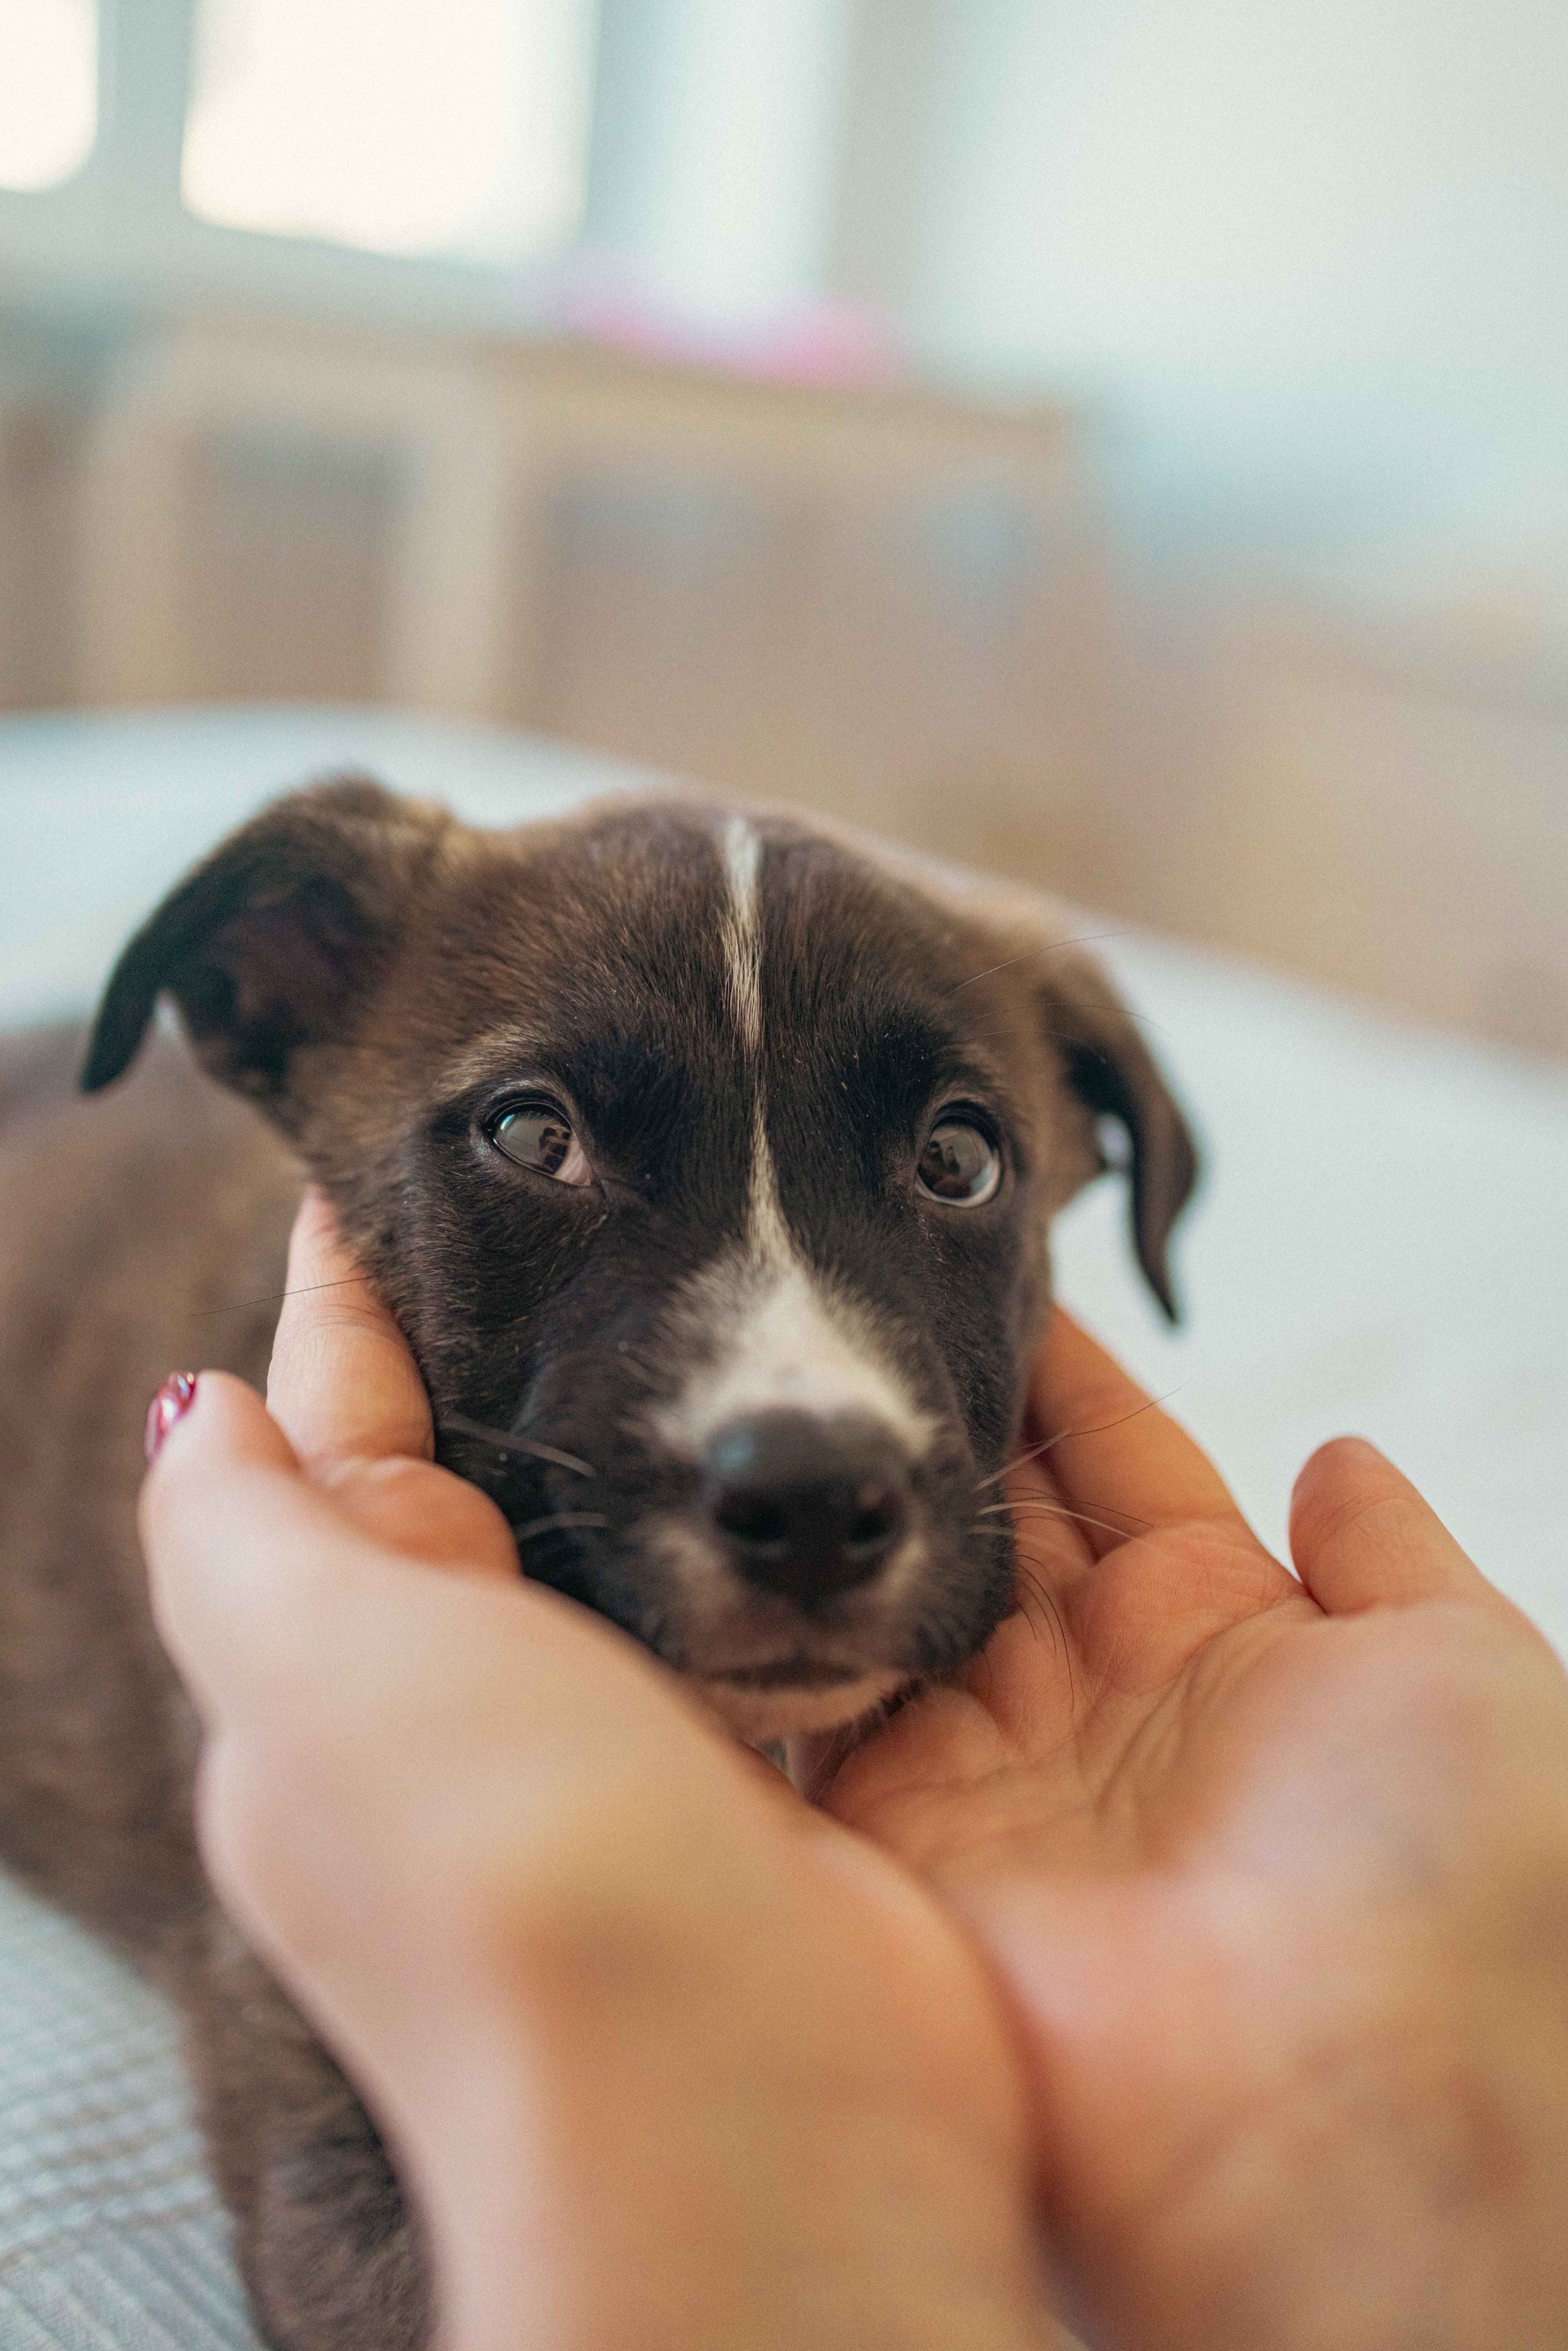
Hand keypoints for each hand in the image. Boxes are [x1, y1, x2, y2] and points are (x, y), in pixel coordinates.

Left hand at [141, 1194, 1054, 2350]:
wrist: (744, 2106)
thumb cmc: (508, 1875)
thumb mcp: (313, 1666)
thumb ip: (242, 1526)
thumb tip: (187, 1407)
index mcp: (354, 1655)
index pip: (342, 1424)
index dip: (361, 1295)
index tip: (400, 1174)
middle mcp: (484, 1703)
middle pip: (494, 1475)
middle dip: (532, 1349)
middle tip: (610, 1206)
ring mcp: (637, 1746)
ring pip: (646, 1536)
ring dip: (678, 1435)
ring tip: (726, 1294)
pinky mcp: (781, 1778)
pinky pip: (776, 1605)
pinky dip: (793, 1526)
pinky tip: (832, 1445)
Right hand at [823, 1312, 1567, 2349]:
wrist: (1349, 2119)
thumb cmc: (1458, 1895)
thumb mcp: (1471, 1672)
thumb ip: (1391, 1559)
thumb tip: (1342, 1454)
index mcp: (1228, 1642)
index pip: (1115, 1466)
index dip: (1054, 1374)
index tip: (989, 1278)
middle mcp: (1094, 1705)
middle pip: (980, 1523)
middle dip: (918, 1423)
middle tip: (843, 1310)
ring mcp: (986, 1777)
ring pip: (877, 1602)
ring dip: (830, 1514)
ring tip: (768, 1395)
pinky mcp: (890, 1855)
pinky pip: (796, 1724)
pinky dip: (754, 1640)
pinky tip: (717, 1535)